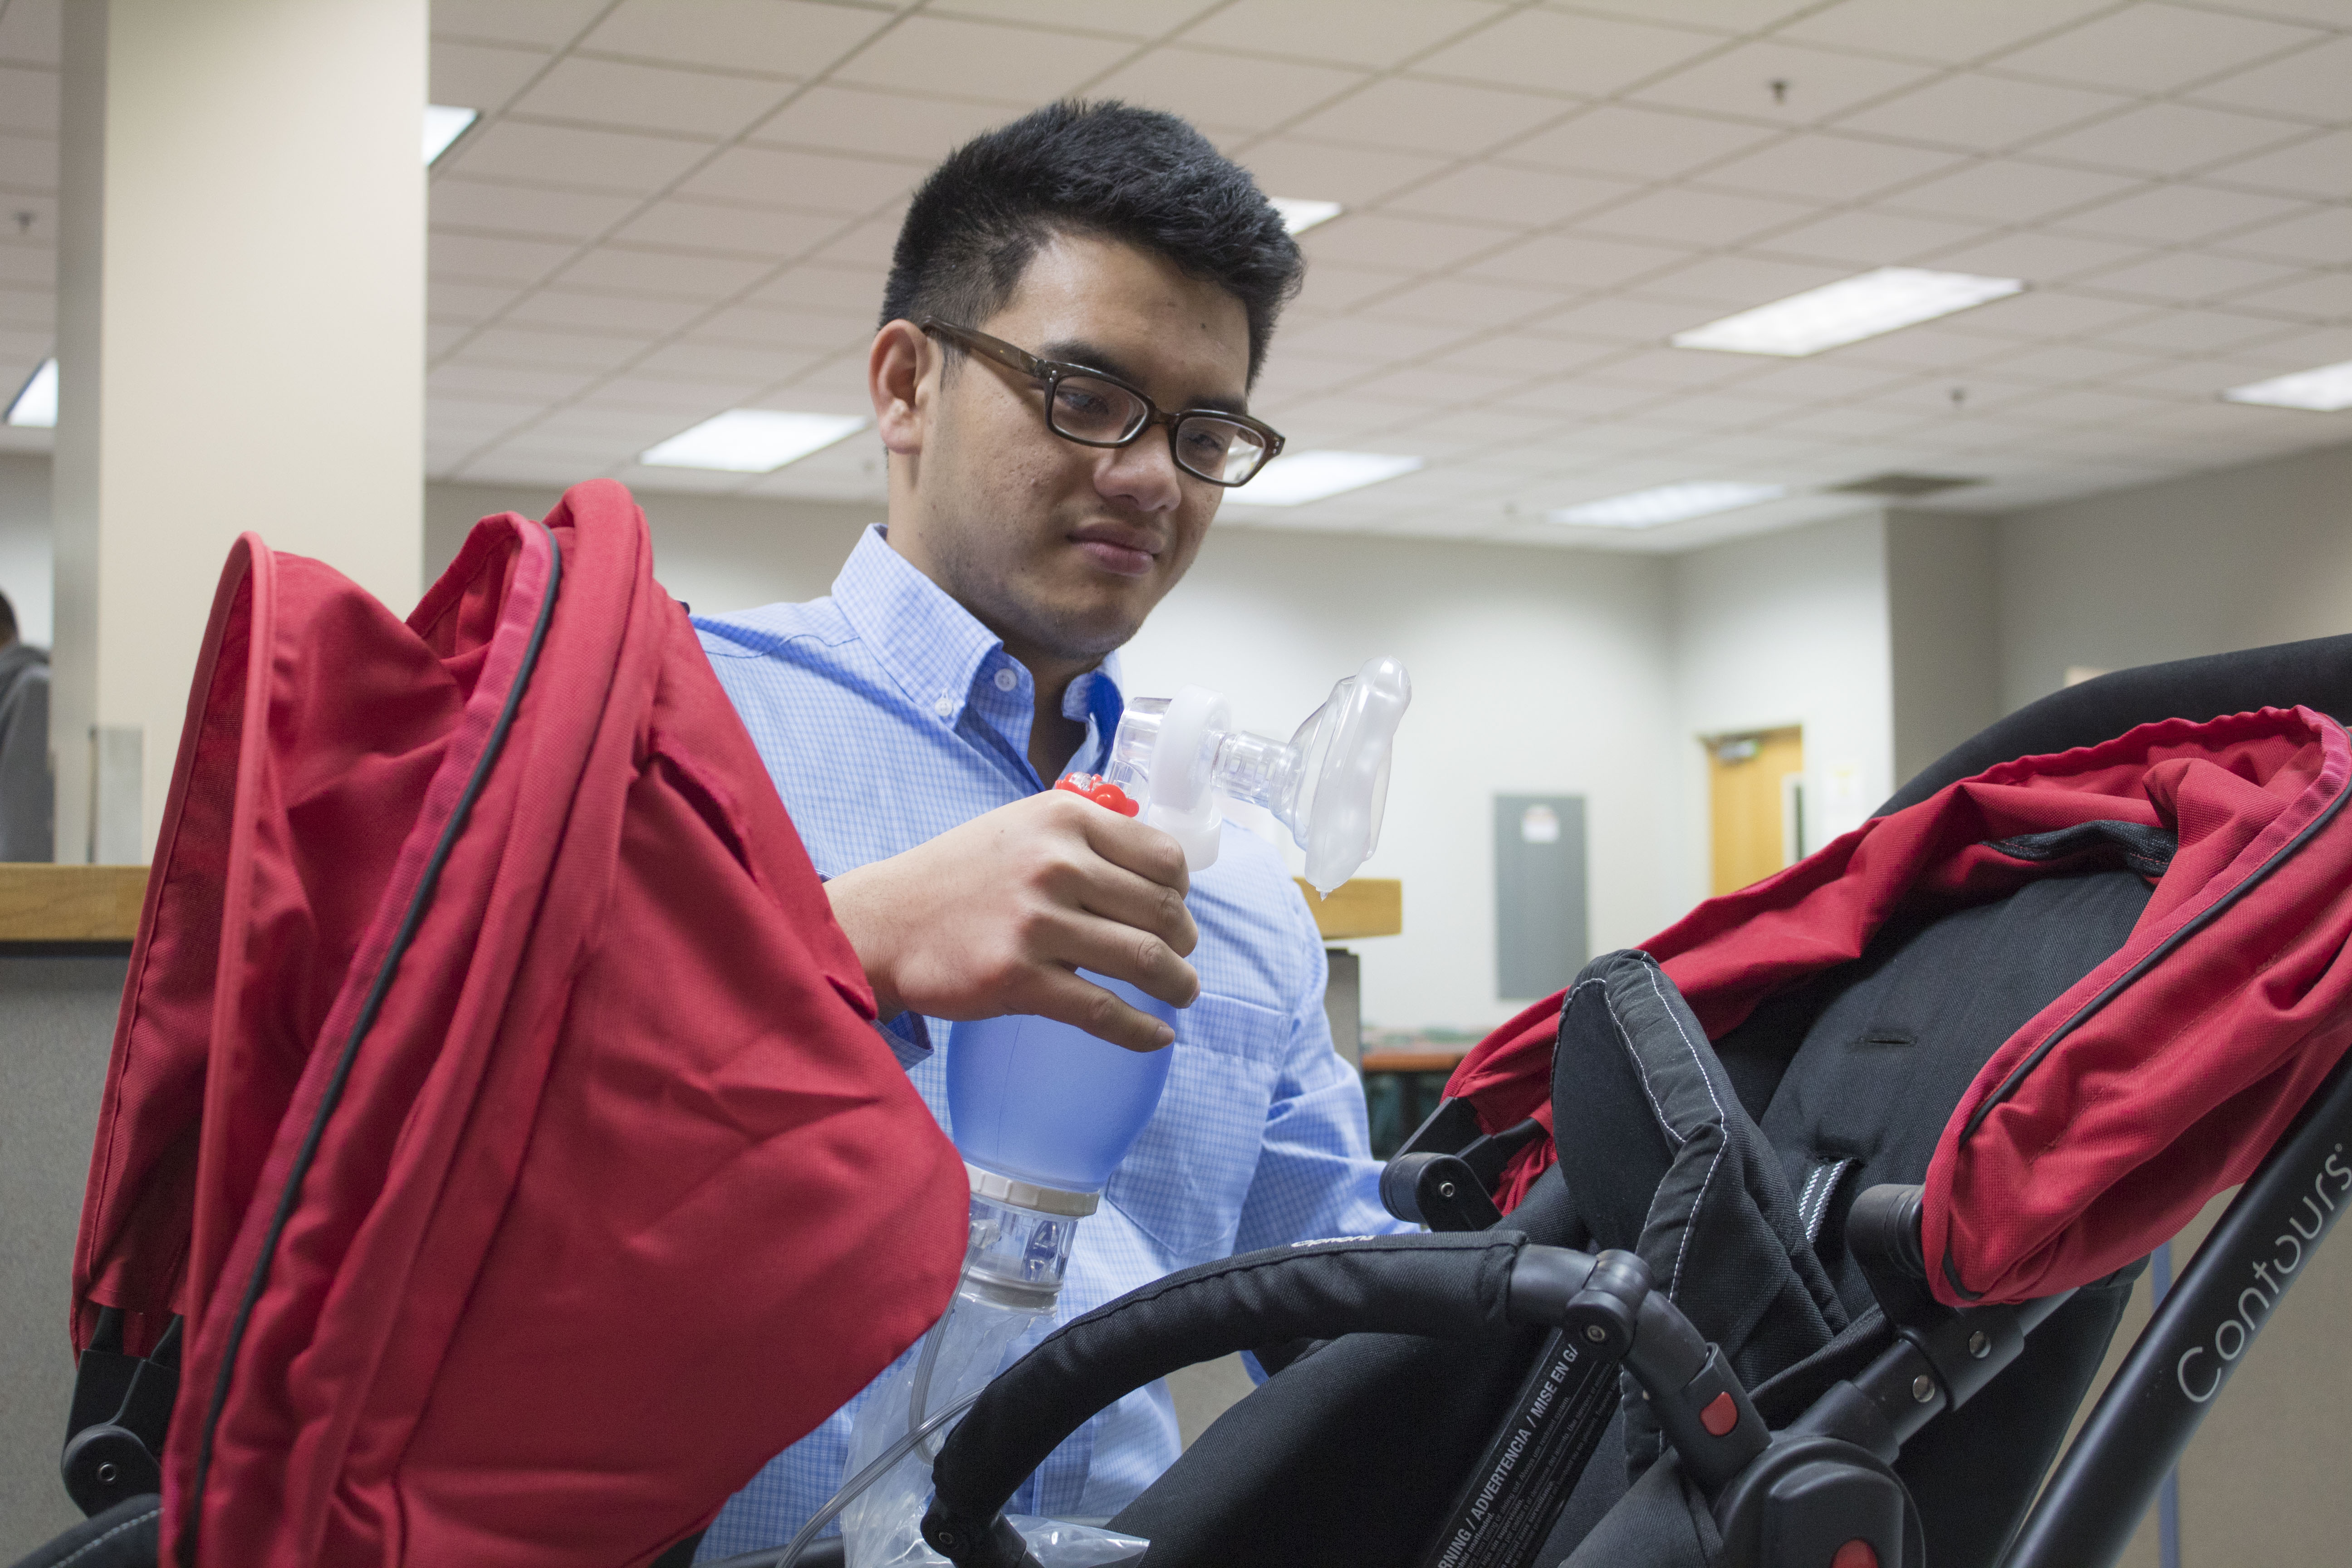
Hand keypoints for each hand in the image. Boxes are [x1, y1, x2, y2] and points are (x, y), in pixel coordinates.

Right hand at [825, 791, 1200, 1050]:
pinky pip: (1104, 1011)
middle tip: (1181, 957)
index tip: (1175, 909)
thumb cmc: (959, 876)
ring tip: (1181, 992)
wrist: (886, 922)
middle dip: (1184, 942)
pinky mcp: (1019, 979)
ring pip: (1144, 960)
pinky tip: (1158, 1036)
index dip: (1181, 891)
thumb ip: (1082, 837)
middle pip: (1162, 911)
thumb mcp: (1022, 826)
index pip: (1164, 857)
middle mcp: (1055, 864)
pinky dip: (1142, 1030)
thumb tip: (1154, 870)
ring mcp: (1037, 923)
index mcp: (1064, 819)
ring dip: (1178, 984)